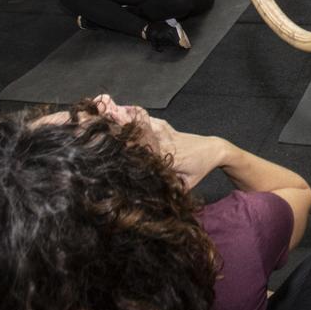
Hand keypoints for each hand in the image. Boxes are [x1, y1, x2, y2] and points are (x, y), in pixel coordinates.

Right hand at [91, 94, 220, 188]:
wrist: (213, 149)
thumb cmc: (199, 168)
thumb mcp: (186, 184)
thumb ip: (171, 190)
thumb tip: (152, 202)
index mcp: (170, 157)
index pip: (145, 152)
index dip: (127, 148)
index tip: (108, 145)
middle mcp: (165, 141)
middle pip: (139, 134)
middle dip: (119, 128)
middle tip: (97, 122)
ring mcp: (164, 131)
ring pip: (141, 123)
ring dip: (122, 117)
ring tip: (103, 110)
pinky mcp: (164, 125)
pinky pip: (147, 119)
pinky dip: (133, 114)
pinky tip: (118, 108)